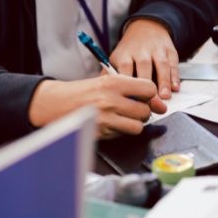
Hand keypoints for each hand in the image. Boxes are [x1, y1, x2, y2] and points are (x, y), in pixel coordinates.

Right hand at [28, 74, 166, 138]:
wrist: (57, 104)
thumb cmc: (84, 92)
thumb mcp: (107, 82)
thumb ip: (133, 90)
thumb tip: (160, 105)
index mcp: (113, 82)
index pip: (149, 89)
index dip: (149, 95)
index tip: (144, 97)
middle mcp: (110, 100)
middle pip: (145, 110)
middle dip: (141, 111)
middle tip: (130, 108)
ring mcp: (105, 118)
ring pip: (138, 126)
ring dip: (133, 124)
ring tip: (122, 117)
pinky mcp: (101, 133)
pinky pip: (123, 135)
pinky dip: (120, 131)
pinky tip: (110, 123)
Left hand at [110, 18, 179, 99]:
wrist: (146, 28)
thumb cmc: (130, 51)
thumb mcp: (116, 58)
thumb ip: (109, 75)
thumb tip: (102, 94)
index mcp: (124, 55)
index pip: (125, 70)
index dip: (129, 86)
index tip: (130, 102)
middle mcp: (141, 51)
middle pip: (144, 68)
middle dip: (147, 87)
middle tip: (150, 104)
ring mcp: (157, 50)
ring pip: (161, 65)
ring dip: (164, 82)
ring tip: (165, 97)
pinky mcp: (170, 51)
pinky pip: (173, 64)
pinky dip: (175, 77)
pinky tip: (175, 88)